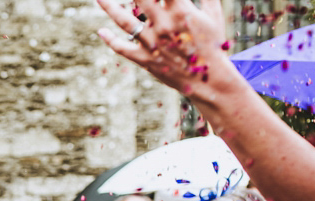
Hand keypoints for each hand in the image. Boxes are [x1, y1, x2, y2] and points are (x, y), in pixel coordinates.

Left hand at [96, 0, 231, 97]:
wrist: (208, 80)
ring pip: (124, 21)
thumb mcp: (213, 15)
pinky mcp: (144, 59)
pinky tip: (101, 31)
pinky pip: (122, 48)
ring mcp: (151, 43)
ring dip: (109, 7)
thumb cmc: (212, 45)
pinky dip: (109, 40)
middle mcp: (163, 25)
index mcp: (181, 11)